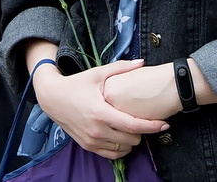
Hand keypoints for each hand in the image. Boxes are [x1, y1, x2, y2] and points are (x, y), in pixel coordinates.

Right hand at [33, 59, 168, 159]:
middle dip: (143, 132)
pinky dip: (121, 149)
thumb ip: (121, 68)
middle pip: (130, 139)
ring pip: (122, 150)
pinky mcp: (87, 146)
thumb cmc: (76, 84)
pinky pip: (111, 155)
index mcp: (100, 112)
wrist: (52, 98)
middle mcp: (96, 130)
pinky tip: (124, 138)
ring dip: (132, 141)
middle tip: (147, 122)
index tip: (164, 124)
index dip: (151, 126)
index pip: (132, 125)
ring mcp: (91, 140)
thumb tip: (142, 62)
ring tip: (135, 129)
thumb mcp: (97, 73)